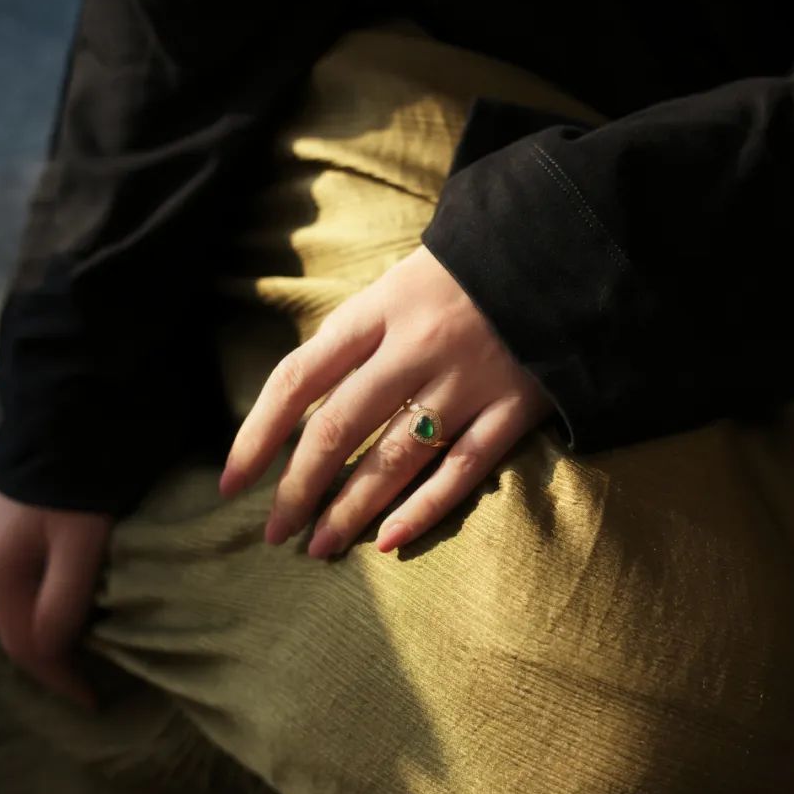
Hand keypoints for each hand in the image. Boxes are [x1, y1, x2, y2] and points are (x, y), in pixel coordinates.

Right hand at [0, 479, 110, 706]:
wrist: (76, 407)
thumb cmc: (84, 479)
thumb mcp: (83, 544)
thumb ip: (64, 601)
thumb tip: (53, 651)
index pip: (23, 641)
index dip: (57, 676)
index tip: (91, 701)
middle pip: (13, 618)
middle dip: (48, 651)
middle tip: (86, 674)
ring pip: (16, 591)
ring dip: (45, 617)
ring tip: (81, 639)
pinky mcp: (2, 505)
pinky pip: (20, 565)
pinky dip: (43, 586)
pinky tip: (65, 590)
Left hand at [219, 244, 552, 556]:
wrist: (562, 246)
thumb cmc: (464, 271)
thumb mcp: (396, 282)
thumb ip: (354, 335)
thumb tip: (303, 400)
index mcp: (377, 311)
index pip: (298, 379)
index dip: (257, 434)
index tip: (231, 481)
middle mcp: (414, 347)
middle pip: (338, 429)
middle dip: (299, 488)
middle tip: (276, 531)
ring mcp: (467, 381)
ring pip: (395, 459)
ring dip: (352, 510)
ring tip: (320, 547)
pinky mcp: (513, 407)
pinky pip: (463, 469)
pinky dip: (425, 509)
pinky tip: (390, 541)